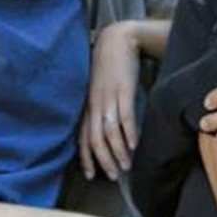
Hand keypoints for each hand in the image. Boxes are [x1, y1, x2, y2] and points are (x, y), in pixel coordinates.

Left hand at [80, 21, 142, 179]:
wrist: (117, 40)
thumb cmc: (108, 66)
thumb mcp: (98, 88)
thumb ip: (99, 107)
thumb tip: (105, 127)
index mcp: (88, 106)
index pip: (83, 138)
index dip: (86, 158)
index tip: (92, 175)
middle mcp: (94, 105)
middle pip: (95, 140)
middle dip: (104, 161)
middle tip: (114, 175)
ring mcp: (108, 99)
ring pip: (110, 133)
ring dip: (118, 152)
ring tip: (126, 165)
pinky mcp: (123, 91)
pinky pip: (124, 117)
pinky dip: (128, 133)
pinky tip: (134, 145)